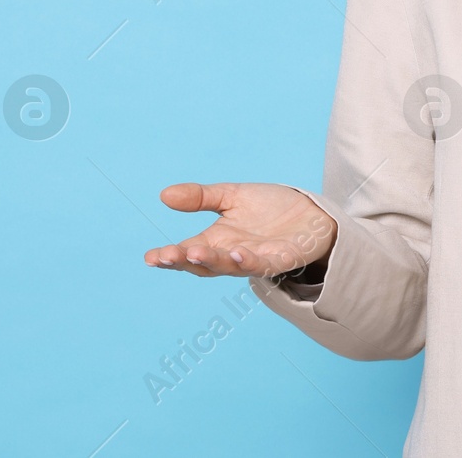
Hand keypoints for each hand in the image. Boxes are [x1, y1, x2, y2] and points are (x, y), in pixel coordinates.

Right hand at [144, 182, 337, 279]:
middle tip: (165, 256)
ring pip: (230, 266)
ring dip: (212, 261)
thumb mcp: (232, 196)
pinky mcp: (281, 260)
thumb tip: (164, 195)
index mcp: (217, 241)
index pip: (187, 252)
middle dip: (184, 261)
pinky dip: (248, 260)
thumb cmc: (270, 208)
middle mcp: (232, 254)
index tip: (150, 257)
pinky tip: (237, 251)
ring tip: (194, 252)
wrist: (312, 212)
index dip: (169, 257)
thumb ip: (201, 197)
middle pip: (204, 264)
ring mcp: (255, 260)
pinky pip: (262, 264)